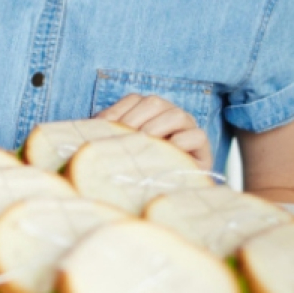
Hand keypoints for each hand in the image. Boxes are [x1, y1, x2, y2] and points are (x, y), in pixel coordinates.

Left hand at [94, 94, 212, 169]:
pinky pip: (197, 135)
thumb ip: (111, 134)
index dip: (119, 110)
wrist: (170, 192)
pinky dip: (182, 141)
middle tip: (125, 136)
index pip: (134, 99)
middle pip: (154, 102)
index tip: (104, 125)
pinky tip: (168, 151)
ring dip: (157, 127)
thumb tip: (90, 128)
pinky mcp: (204, 147)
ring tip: (144, 142)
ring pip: (177, 114)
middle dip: (136, 118)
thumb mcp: (123, 147)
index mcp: (150, 111)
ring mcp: (188, 128)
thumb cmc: (142, 167)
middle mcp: (170, 114)